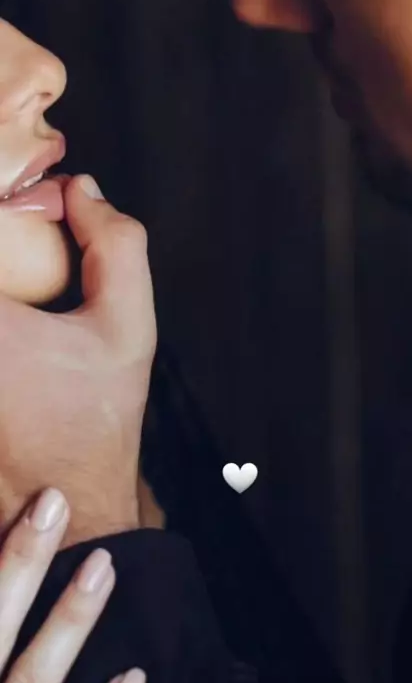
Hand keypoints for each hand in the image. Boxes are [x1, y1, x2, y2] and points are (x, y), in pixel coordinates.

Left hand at [0, 175, 156, 545]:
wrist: (68, 492)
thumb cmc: (97, 414)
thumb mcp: (128, 322)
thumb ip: (116, 244)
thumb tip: (81, 189)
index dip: (1, 207)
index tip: (21, 204)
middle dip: (7, 251)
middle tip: (22, 227)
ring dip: (7, 284)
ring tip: (29, 305)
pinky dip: (5, 310)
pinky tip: (19, 315)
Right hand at [0, 487, 145, 682]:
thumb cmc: (9, 678)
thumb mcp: (1, 645)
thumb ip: (9, 610)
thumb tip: (8, 550)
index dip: (4, 558)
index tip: (37, 501)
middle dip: (21, 566)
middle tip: (54, 504)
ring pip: (33, 680)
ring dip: (68, 621)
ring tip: (103, 566)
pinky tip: (135, 675)